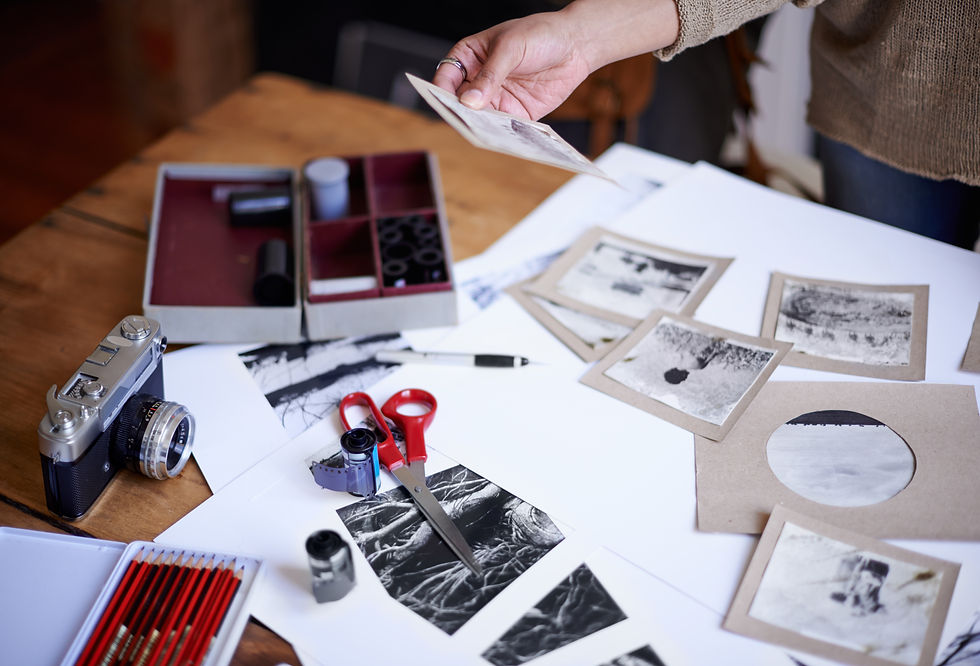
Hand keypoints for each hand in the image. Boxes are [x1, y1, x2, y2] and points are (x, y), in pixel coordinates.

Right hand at [433, 12, 591, 120]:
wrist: (576, 44)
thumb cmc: (541, 34)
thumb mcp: (511, 48)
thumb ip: (490, 74)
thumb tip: (469, 101)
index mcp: (470, 57)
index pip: (446, 76)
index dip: (441, 91)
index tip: (445, 102)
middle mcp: (480, 80)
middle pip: (459, 102)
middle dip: (459, 113)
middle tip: (464, 120)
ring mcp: (497, 98)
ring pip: (479, 118)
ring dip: (480, 126)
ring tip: (483, 131)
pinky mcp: (516, 113)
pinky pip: (503, 127)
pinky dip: (501, 134)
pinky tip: (502, 136)